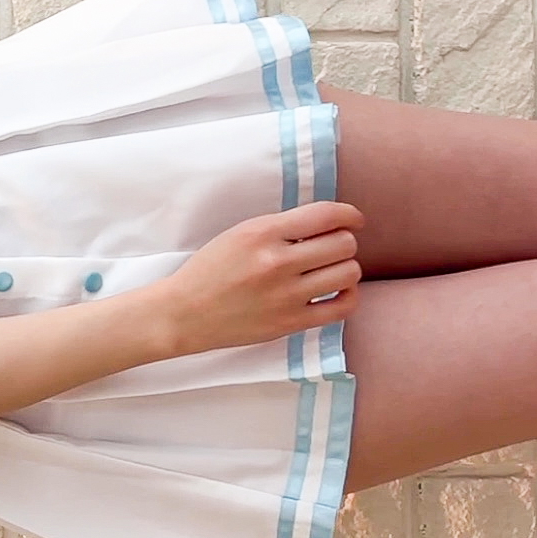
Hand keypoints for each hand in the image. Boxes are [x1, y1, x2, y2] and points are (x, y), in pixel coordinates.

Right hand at [158, 201, 364, 355]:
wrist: (184, 313)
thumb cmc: (210, 271)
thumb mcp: (239, 234)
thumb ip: (280, 227)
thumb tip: (328, 224)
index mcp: (261, 233)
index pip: (326, 215)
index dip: (349, 215)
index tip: (353, 220)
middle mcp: (277, 263)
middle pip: (344, 244)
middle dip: (343, 242)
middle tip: (331, 248)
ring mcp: (286, 295)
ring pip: (348, 273)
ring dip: (345, 268)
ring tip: (329, 270)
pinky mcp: (291, 322)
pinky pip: (343, 306)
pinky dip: (347, 295)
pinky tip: (334, 291)